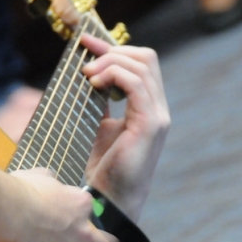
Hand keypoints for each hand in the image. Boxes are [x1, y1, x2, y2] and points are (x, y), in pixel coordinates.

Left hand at [80, 34, 170, 221]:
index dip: (114, 49)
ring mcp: (157, 116)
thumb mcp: (98, 125)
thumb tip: (84, 76)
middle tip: (85, 56)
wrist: (108, 198)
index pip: (141, 63)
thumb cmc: (102, 167)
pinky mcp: (150, 124)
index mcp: (147, 107)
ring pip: (141, 66)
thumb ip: (98, 102)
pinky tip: (94, 84)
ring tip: (86, 74)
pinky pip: (136, 84)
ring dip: (109, 62)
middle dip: (112, 50)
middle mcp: (157, 108)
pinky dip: (113, 75)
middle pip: (146, 58)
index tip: (86, 43)